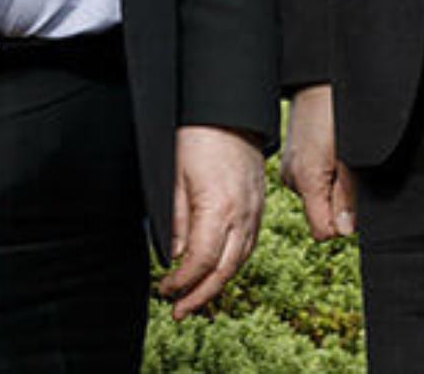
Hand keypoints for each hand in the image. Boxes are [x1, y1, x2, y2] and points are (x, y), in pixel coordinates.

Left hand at [157, 125, 266, 316]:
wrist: (230, 111)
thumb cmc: (198, 137)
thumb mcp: (174, 177)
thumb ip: (176, 220)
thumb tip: (175, 256)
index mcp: (219, 208)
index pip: (201, 262)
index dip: (182, 282)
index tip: (165, 289)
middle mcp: (242, 214)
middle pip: (224, 270)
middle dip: (200, 296)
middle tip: (179, 311)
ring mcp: (254, 211)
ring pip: (239, 261)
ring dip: (217, 285)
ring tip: (196, 299)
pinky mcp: (259, 206)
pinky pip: (248, 245)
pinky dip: (232, 265)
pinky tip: (217, 271)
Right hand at [282, 84, 356, 238]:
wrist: (321, 75)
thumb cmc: (338, 109)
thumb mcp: (350, 154)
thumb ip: (347, 195)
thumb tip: (345, 230)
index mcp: (306, 181)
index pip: (322, 230)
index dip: (343, 222)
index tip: (355, 200)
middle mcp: (293, 178)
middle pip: (322, 212)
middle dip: (340, 200)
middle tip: (351, 169)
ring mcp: (291, 168)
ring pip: (318, 194)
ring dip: (333, 183)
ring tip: (341, 153)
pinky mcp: (294, 157)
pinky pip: (313, 178)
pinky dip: (325, 170)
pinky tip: (332, 148)